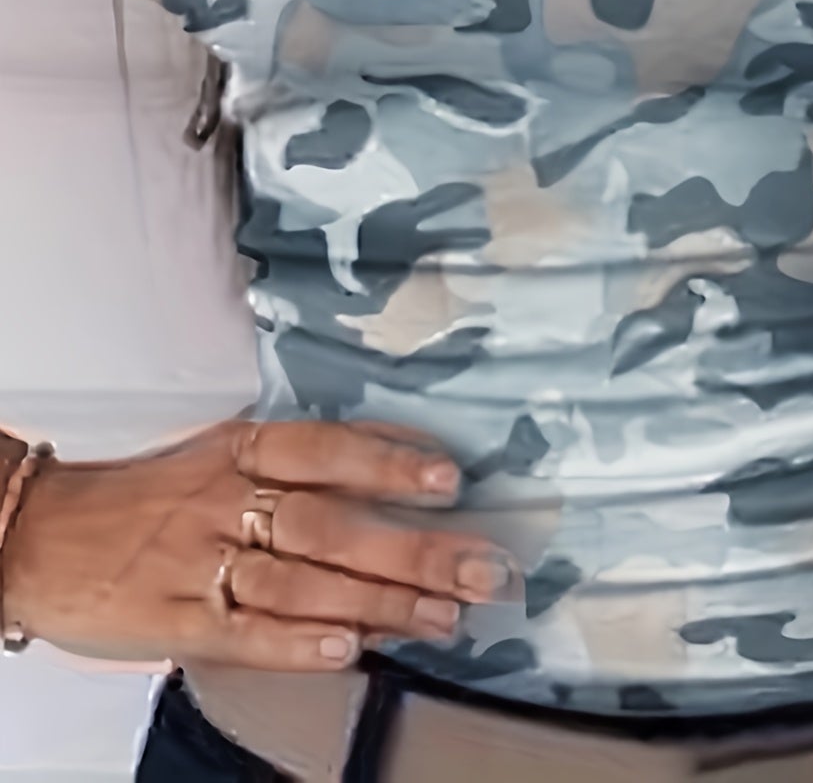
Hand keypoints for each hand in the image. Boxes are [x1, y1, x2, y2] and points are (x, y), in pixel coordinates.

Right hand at [2, 419, 516, 671]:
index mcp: (238, 451)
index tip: (451, 482)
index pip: (327, 450)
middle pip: (331, 524)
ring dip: (380, 604)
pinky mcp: (175, 621)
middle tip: (480, 568)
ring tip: (443, 618)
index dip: (390, 463)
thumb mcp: (219, 455)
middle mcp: (224, 501)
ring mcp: (199, 562)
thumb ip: (300, 462)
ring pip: (302, 582)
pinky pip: (246, 634)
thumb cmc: (147, 496)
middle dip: (414, 549)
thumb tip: (398, 463)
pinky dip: (301, 643)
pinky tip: (351, 651)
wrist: (39, 535)